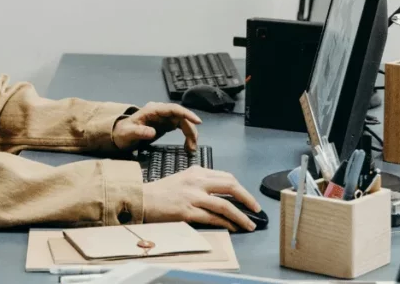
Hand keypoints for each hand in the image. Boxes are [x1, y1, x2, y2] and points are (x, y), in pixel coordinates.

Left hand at [112, 102, 200, 151]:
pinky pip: (180, 128)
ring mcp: (164, 118)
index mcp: (153, 110)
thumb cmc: (122, 133)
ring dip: (190, 134)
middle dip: (190, 130)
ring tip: (191, 149)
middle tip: (192, 146)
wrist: (119, 135)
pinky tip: (187, 146)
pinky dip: (186, 136)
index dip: (186, 114)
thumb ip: (139, 132)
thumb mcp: (128, 133)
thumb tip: (152, 132)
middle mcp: (161, 112)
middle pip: (181, 117)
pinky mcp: (166, 125)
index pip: (173, 109)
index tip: (197, 122)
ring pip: (183, 123)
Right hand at [143, 166, 260, 231]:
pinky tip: (233, 227)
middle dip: (247, 198)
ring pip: (224, 204)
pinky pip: (212, 218)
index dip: (240, 188)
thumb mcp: (184, 178)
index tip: (247, 198)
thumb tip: (220, 192)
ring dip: (241, 215)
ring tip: (249, 224)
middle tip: (256, 208)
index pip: (226, 177)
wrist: (142, 199)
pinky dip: (226, 223)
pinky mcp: (187, 211)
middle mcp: (197, 182)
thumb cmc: (162, 191)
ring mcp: (192, 197)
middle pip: (230, 186)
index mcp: (197, 172)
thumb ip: (201, 182)